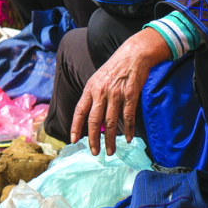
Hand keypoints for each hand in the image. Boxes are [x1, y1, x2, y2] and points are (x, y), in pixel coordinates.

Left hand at [71, 29, 171, 155]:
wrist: (133, 54)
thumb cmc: (115, 68)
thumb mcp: (98, 78)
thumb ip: (94, 96)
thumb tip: (92, 119)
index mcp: (90, 88)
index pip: (80, 111)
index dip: (76, 127)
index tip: (74, 140)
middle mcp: (101, 92)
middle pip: (94, 121)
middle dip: (93, 139)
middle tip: (94, 152)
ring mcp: (116, 94)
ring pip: (110, 123)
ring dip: (109, 140)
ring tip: (109, 151)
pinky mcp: (130, 95)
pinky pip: (127, 117)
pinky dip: (128, 130)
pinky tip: (128, 139)